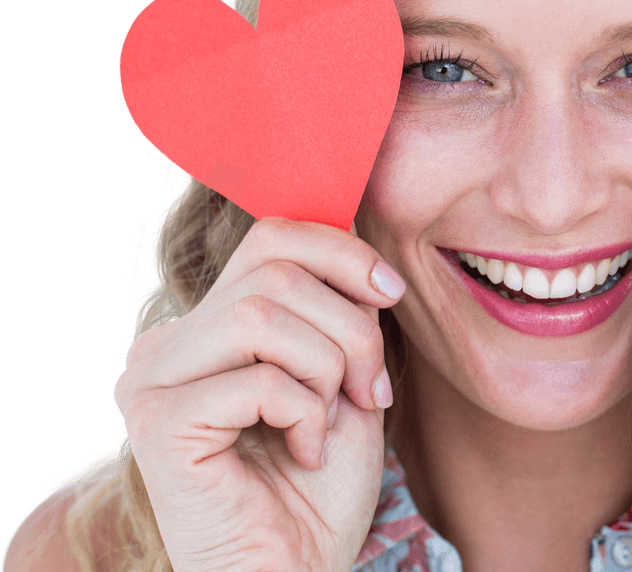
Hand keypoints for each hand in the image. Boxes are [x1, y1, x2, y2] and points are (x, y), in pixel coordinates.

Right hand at [113, 217, 404, 571]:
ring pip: (262, 315)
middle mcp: (167, 344)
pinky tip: (304, 452)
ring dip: (327, 367)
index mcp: (207, 324)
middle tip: (370, 388)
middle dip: (349, 327)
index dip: (342, 252)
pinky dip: (304, 413)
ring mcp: (152, 382)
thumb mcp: (343, 371)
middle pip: (276, 269)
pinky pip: (256, 381)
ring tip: (332, 419)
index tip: (391, 294)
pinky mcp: (157, 426)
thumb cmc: (321, 483)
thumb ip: (337, 306)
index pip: (271, 236)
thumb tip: (354, 236)